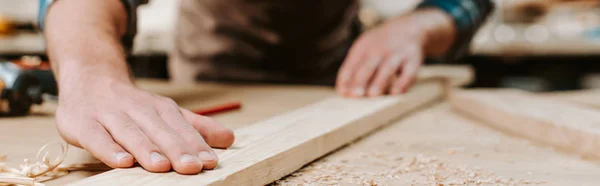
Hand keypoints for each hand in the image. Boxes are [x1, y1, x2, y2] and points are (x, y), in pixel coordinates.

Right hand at [55, 76, 233, 173]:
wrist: (89, 76)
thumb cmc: (132, 104)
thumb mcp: (165, 112)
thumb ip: (196, 127)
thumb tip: (230, 139)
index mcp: (159, 107)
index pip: (180, 127)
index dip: (196, 144)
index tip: (210, 161)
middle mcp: (137, 109)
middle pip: (159, 130)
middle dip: (176, 149)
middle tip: (192, 168)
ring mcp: (109, 115)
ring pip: (130, 132)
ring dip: (146, 149)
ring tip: (162, 167)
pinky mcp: (83, 123)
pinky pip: (96, 137)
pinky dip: (108, 149)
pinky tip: (122, 162)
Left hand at [336, 15, 427, 96]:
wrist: (409, 27)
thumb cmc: (380, 46)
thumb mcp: (364, 49)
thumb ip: (353, 68)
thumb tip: (343, 92)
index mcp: (363, 47)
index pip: (351, 64)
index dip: (346, 79)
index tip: (343, 93)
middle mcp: (380, 49)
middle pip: (368, 66)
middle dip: (360, 80)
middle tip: (355, 95)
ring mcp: (397, 54)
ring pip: (387, 68)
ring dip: (379, 82)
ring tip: (372, 95)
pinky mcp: (413, 61)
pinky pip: (408, 72)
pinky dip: (402, 83)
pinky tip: (395, 93)